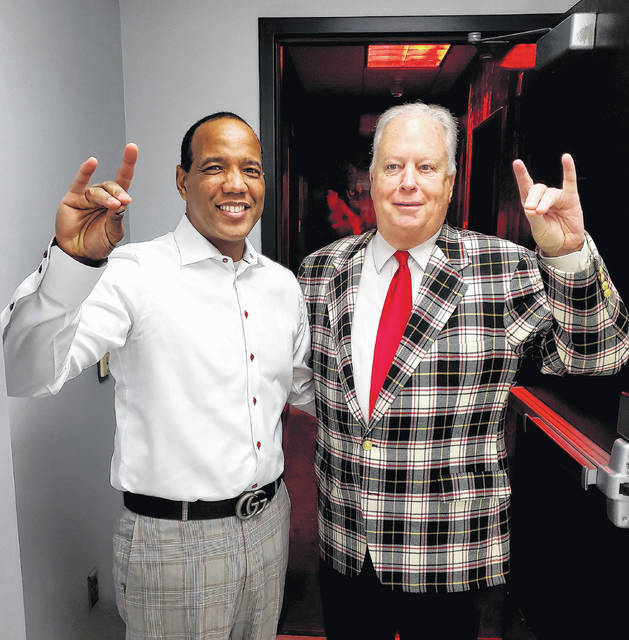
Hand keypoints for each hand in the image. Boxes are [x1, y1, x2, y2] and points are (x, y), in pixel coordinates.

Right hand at [55, 143, 137, 262]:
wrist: (80, 253)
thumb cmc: (98, 242)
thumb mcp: (113, 233)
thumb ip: (117, 218)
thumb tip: (123, 203)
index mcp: (116, 203)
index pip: (124, 180)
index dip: (128, 164)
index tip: (132, 148)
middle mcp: (102, 196)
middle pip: (113, 186)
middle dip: (119, 193)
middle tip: (123, 202)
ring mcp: (87, 196)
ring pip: (99, 191)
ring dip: (106, 197)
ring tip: (112, 206)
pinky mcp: (73, 198)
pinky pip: (80, 182)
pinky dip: (85, 172)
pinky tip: (91, 163)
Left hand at [512, 153, 583, 256]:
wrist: (564, 246)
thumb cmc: (549, 236)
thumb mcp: (538, 229)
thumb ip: (535, 218)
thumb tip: (531, 207)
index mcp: (531, 204)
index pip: (525, 187)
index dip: (521, 175)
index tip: (517, 163)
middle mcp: (543, 198)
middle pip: (537, 189)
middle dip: (532, 199)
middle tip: (531, 210)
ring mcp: (557, 197)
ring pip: (549, 193)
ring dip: (544, 202)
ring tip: (540, 212)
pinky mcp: (571, 198)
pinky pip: (570, 181)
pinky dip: (569, 169)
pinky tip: (566, 158)